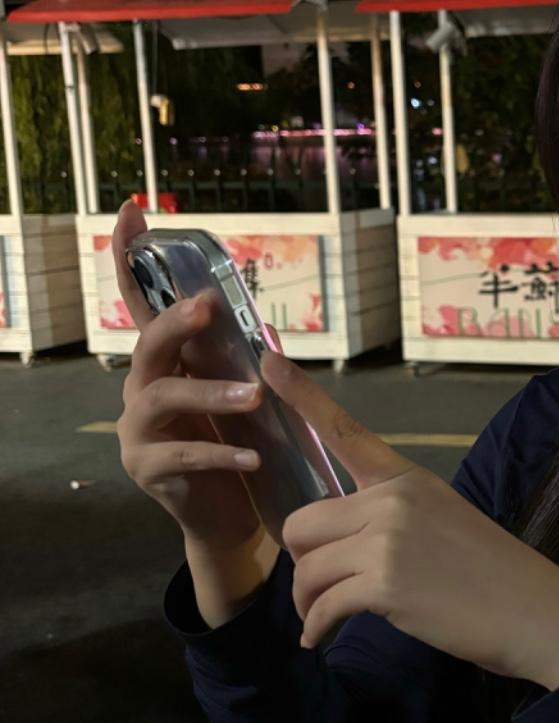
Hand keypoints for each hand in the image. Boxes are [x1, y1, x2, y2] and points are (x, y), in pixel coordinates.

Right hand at [112, 198, 264, 545]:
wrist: (231, 514)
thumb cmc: (237, 440)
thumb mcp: (239, 392)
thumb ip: (237, 358)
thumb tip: (262, 323)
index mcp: (165, 363)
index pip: (142, 303)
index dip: (131, 257)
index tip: (133, 209)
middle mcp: (141, 390)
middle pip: (147, 345)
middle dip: (176, 322)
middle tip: (209, 307)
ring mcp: (138, 431)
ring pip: (163, 398)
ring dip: (211, 394)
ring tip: (255, 398)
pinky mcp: (148, 470)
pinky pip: (183, 455)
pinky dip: (221, 451)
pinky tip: (252, 456)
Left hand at [259, 349, 558, 686]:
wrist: (535, 612)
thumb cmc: (492, 573)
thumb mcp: (443, 519)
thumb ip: (390, 516)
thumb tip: (339, 543)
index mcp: (407, 479)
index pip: (345, 432)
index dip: (303, 395)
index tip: (268, 359)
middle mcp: (394, 499)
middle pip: (302, 522)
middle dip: (302, 560)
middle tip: (319, 589)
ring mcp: (389, 539)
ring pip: (307, 567)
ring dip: (306, 602)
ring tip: (322, 619)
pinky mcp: (386, 583)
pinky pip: (322, 606)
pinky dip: (316, 628)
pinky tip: (321, 640)